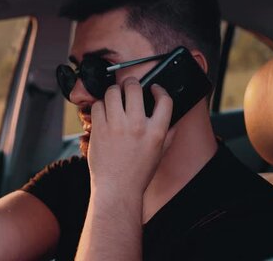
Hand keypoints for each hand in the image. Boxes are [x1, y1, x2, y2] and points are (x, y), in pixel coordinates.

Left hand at [87, 77, 172, 196]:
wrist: (117, 189)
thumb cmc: (138, 173)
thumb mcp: (160, 154)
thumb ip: (169, 134)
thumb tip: (175, 120)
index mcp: (156, 132)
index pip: (164, 100)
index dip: (160, 90)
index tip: (154, 89)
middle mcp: (137, 126)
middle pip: (134, 88)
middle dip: (131, 83)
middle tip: (129, 86)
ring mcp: (117, 127)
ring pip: (113, 92)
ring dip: (113, 92)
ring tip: (114, 97)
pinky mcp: (99, 129)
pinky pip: (98, 105)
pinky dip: (100, 106)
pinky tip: (103, 112)